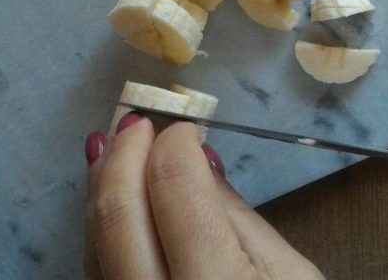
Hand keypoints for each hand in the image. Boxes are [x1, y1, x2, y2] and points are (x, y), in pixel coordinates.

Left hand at [83, 113, 324, 279]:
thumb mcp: (292, 278)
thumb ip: (242, 219)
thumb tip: (199, 162)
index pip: (176, 190)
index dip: (175, 146)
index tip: (183, 129)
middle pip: (119, 215)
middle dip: (124, 156)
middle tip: (138, 124)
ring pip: (95, 244)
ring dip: (103, 187)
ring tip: (118, 149)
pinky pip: (95, 272)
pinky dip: (101, 228)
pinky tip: (112, 200)